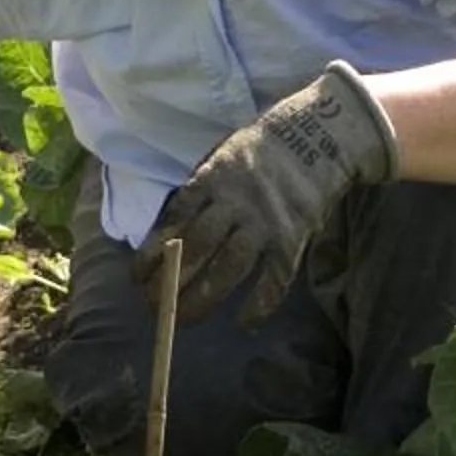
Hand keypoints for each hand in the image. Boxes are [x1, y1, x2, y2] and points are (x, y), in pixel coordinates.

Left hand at [134, 62, 398, 326]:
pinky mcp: (292, 238)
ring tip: (182, 320)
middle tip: (153, 306)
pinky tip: (245, 321)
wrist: (318, 134)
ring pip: (228, 268)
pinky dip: (260, 303)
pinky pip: (274, 278)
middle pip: (196, 249)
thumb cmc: (260, 150)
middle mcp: (234, 203)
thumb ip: (198, 191)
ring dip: (203, 298)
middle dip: (169, 282)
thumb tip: (170, 232)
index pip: (174, 222)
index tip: (137, 277)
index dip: (152, 253)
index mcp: (211, 180)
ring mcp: (264, 223)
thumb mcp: (220, 157)